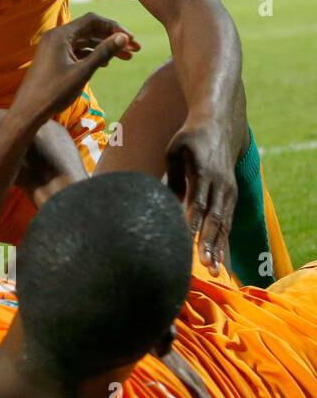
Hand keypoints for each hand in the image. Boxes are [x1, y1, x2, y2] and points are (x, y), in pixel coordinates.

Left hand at [10, 13, 138, 124]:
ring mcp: (53, 48)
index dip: (114, 27)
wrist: (28, 111)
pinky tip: (107, 63)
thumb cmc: (53, 92)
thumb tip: (124, 37)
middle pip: (90, 30)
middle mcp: (55, 37)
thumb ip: (103, 52)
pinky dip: (92, 55)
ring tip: (127, 57)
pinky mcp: (54, 59)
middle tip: (136, 49)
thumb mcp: (83, 72)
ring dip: (105, 48)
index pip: (92, 20)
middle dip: (113, 38)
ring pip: (85, 42)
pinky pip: (77, 51)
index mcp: (60, 35)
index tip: (131, 39)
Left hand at [167, 122, 236, 274]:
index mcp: (204, 172)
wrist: (221, 126)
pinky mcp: (232, 196)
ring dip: (219, 248)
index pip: (197, 203)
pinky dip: (223, 241)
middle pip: (214, 218)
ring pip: (224, 224)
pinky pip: (228, 222)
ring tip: (216, 271)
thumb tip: (165, 202)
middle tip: (205, 266)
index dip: (192, 224)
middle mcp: (221, 184)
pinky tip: (220, 259)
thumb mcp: (175, 149)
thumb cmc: (190, 138)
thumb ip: (172, 175)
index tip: (185, 243)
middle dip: (209, 243)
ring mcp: (229, 191)